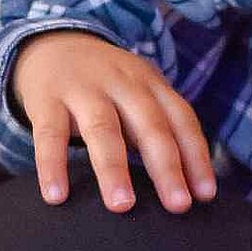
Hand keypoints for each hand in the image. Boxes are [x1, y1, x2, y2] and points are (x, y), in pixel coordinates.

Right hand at [12, 32, 216, 213]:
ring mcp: (83, 90)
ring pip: (102, 129)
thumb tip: (188, 188)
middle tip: (178, 205)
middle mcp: (122, 84)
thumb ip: (160, 129)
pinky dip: (52, 165)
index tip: (205, 195)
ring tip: (121, 206)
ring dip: (113, 168)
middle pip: (148, 125)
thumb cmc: (106, 85)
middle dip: (166, 167)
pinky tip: (56, 196)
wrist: (53, 44)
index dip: (196, 156)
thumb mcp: (138, 94)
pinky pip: (49, 134)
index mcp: (150, 84)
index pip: (181, 119)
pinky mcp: (46, 100)